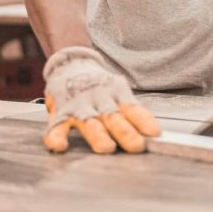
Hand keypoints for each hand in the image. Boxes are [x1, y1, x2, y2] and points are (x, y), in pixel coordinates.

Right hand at [43, 46, 160, 153]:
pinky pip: (57, 125)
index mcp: (116, 93)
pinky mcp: (60, 111)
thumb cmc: (99, 85)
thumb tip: (154, 134)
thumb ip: (131, 112)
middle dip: (125, 132)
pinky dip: (57, 137)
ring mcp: (79, 105)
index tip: (155, 133)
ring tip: (107, 148)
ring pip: (89, 121)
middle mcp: (99, 98)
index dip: (144, 120)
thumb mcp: (118, 91)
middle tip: (137, 145)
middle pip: (113, 116)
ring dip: (98, 135)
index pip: (133, 108)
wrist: (70, 63)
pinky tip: (61, 146)